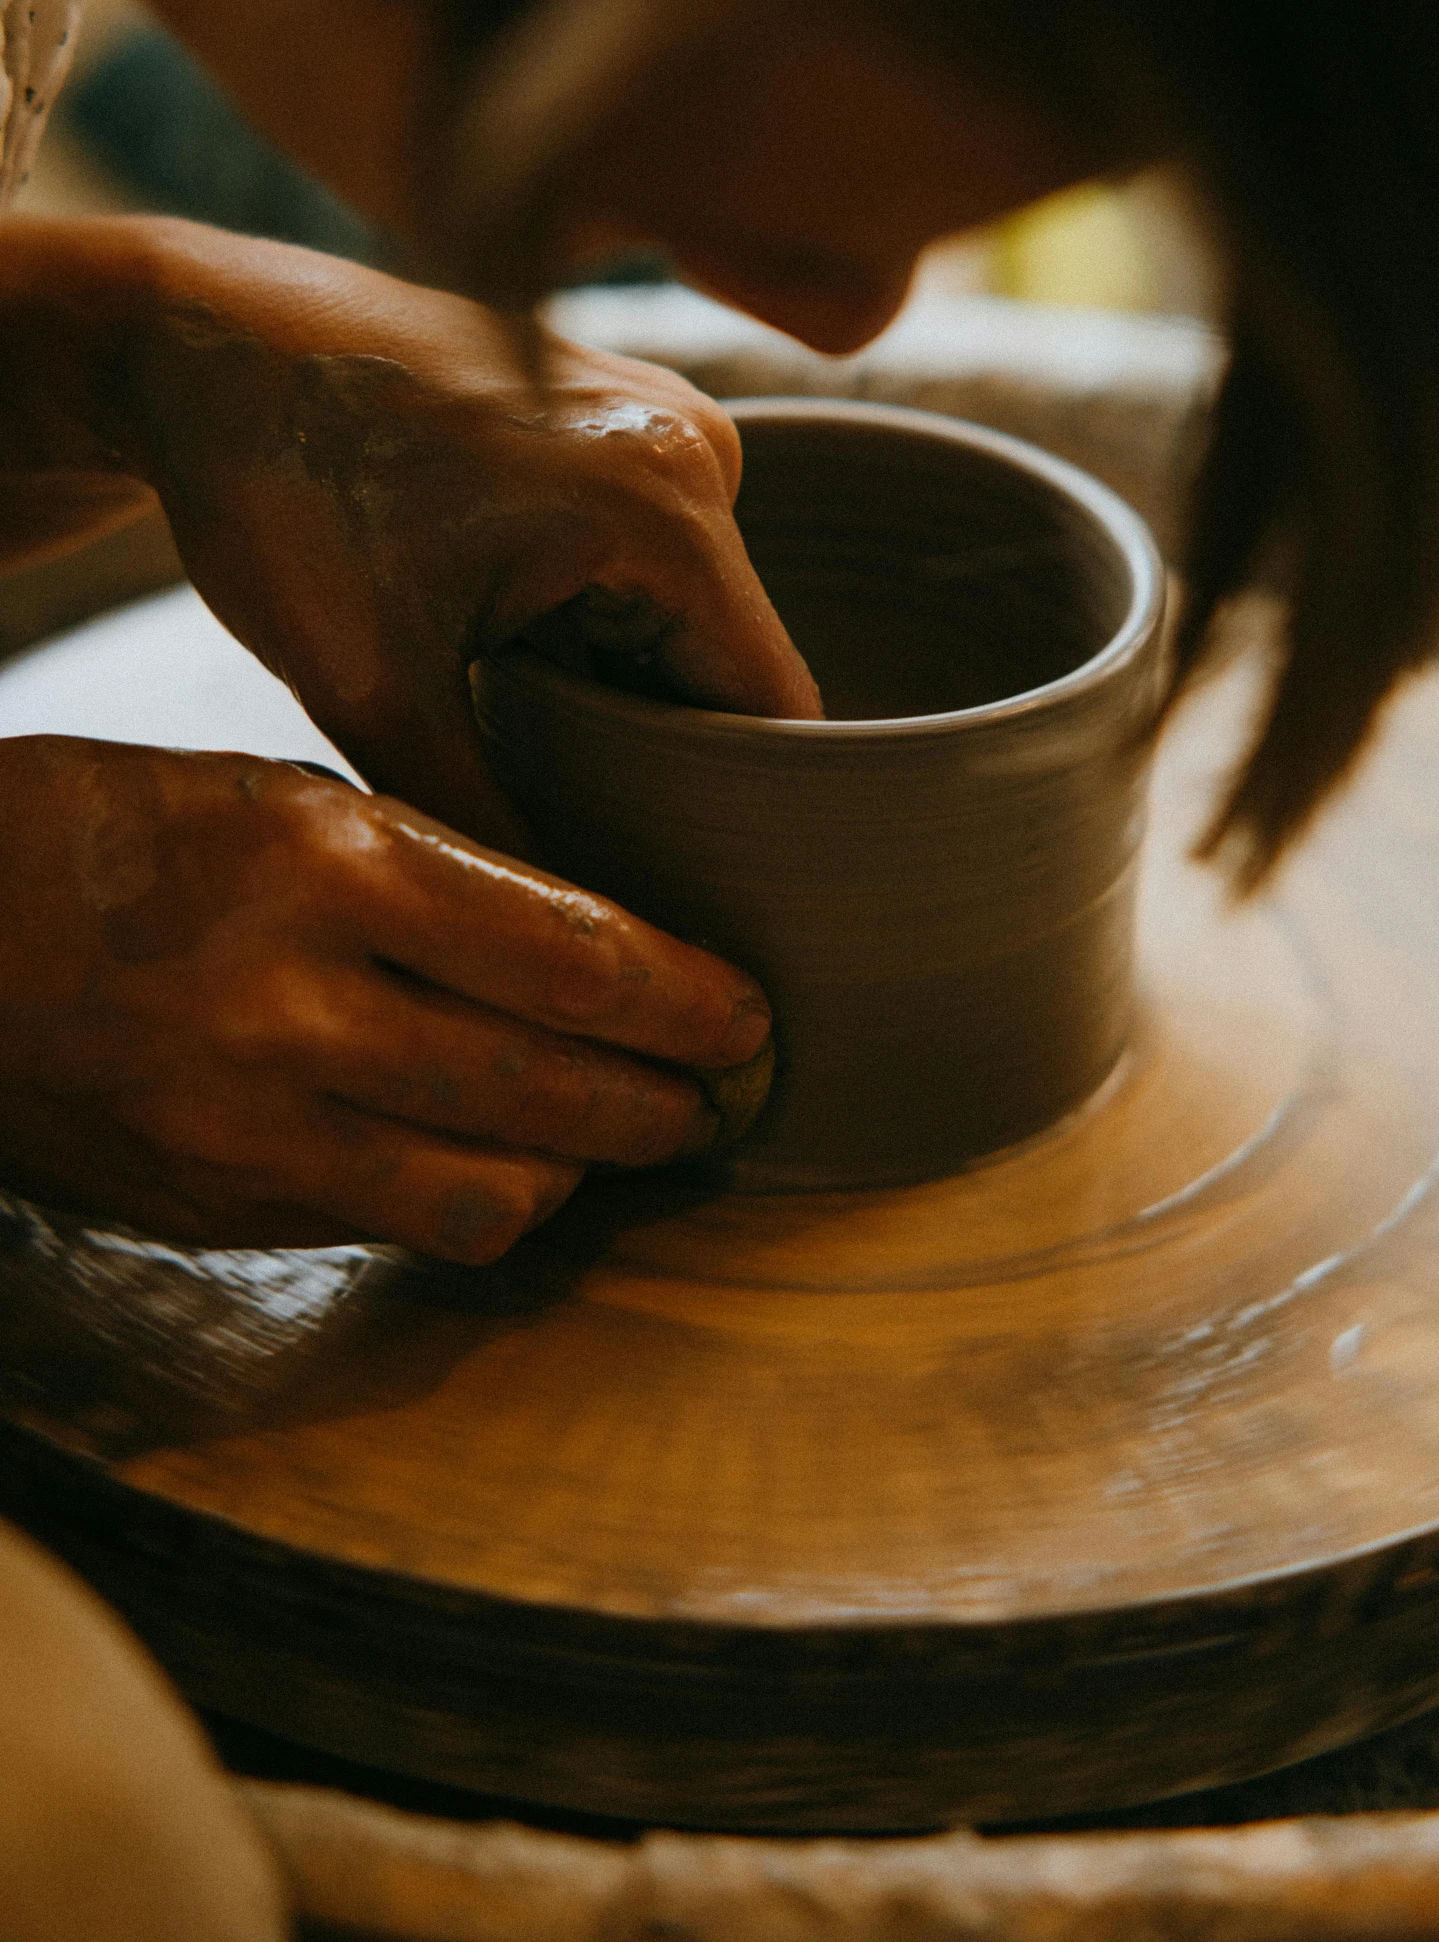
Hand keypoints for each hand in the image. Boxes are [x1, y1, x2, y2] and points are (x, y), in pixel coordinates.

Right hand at [0, 736, 770, 1258]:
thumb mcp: (276, 795)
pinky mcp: (215, 1208)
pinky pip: (394, 1226)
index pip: (569, 956)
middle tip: (727, 1094)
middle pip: (551, 1089)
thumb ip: (431, 875)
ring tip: (629, 1140)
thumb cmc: (109, 836)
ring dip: (584, 1173)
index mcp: (325, 863)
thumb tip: (589, 954)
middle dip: (668, 1104)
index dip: (686, 1002)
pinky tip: (514, 1168)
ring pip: (488, 1194)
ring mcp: (248, 1126)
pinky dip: (476, 1202)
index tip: (748, 1015)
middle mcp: (294, 1004)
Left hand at [108, 221, 821, 846]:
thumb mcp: (374, 687)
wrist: (200, 340)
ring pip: (688, 622)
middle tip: (564, 823)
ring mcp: (667, 420)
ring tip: (505, 715)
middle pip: (733, 667)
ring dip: (621, 690)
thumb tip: (576, 943)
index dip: (735, 815)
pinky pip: (652, 563)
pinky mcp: (625, 418)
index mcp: (668, 505)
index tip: (677, 892)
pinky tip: (500, 645)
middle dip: (662, 754)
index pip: (769, 710)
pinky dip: (594, 627)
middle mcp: (698, 447)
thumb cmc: (277, 489)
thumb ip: (486, 823)